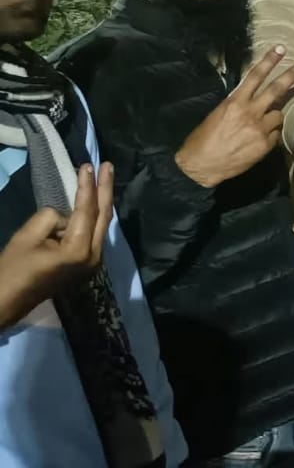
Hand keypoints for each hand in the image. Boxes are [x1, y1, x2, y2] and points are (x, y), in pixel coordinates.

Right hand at [0, 163, 114, 327]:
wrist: (6, 302)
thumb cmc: (13, 269)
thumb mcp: (28, 236)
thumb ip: (52, 218)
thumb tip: (66, 214)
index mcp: (79, 250)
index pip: (87, 211)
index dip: (88, 186)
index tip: (89, 165)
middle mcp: (93, 258)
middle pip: (103, 217)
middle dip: (105, 189)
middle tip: (108, 166)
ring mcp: (92, 264)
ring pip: (99, 226)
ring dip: (100, 202)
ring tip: (102, 178)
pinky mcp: (85, 266)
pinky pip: (91, 235)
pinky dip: (91, 218)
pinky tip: (91, 202)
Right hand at [175, 47, 293, 187]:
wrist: (202, 165)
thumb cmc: (205, 138)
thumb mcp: (219, 115)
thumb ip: (238, 106)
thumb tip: (252, 101)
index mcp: (235, 102)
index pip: (255, 76)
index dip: (269, 61)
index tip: (281, 49)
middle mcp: (251, 112)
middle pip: (276, 90)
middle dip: (291, 76)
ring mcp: (261, 129)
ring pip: (279, 115)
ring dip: (273, 118)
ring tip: (259, 127)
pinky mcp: (266, 145)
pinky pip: (276, 135)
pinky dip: (270, 135)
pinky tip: (257, 142)